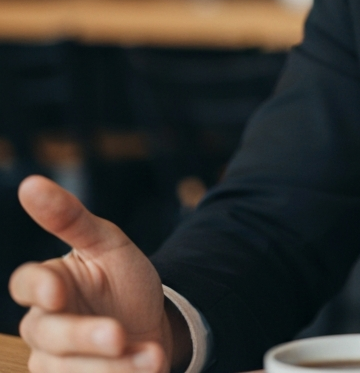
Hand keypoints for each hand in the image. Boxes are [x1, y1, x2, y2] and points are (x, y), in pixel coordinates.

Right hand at [9, 176, 191, 372]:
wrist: (156, 325)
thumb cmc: (125, 280)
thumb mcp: (108, 243)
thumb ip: (71, 219)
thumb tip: (29, 183)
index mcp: (50, 284)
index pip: (26, 284)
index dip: (38, 288)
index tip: (58, 292)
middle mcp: (44, 326)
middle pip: (49, 333)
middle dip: (86, 336)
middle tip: (120, 334)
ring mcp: (54, 362)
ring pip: (66, 371)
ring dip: (111, 368)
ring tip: (151, 359)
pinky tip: (146, 369)